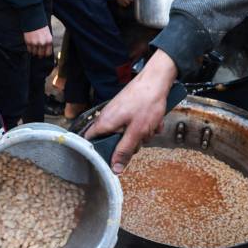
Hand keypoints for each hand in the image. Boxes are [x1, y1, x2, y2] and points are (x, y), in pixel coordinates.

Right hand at [23, 26, 52, 57]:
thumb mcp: (48, 34)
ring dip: (34, 52)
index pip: (48, 53)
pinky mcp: (29, 42)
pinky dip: (30, 49)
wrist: (33, 19)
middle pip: (40, 54)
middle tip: (38, 53)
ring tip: (34, 49)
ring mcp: (35, 43)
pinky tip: (31, 46)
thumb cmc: (41, 26)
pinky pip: (29, 50)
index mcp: (49, 41)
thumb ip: (47, 42)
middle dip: (39, 54)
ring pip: (34, 53)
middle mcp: (42, 43)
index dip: (45, 54)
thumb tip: (46, 49)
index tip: (44, 54)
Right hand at [84, 51, 175, 173]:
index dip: (97, 153)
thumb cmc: (146, 101)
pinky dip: (145, 125)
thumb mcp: (137, 132)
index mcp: (105, 123)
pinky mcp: (128, 109)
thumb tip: (114, 168)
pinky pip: (134, 124)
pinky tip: (155, 120)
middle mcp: (108, 117)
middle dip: (129, 143)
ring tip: (151, 126)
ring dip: (141, 133)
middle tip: (140, 138)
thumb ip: (124, 151)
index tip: (108, 160)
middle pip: (113, 140)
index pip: (89, 141)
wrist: (158, 79)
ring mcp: (118, 112)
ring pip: (126, 133)